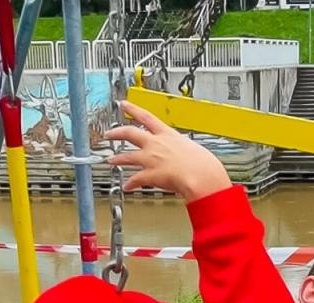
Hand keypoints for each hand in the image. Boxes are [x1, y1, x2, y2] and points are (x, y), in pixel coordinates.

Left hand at [105, 100, 231, 201]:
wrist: (202, 175)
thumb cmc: (203, 163)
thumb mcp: (192, 148)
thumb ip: (182, 149)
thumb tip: (184, 153)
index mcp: (168, 134)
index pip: (146, 116)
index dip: (132, 109)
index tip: (124, 104)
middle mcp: (156, 144)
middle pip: (130, 133)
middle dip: (116, 133)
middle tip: (109, 133)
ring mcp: (151, 159)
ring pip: (128, 156)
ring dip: (117, 159)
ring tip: (111, 160)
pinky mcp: (150, 175)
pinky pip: (136, 179)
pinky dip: (130, 184)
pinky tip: (127, 186)